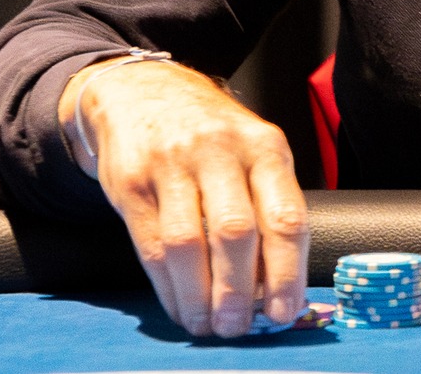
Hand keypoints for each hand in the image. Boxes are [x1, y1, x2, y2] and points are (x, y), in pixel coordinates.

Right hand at [61, 58, 308, 337]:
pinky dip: (168, 287)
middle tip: (240, 328)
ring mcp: (173, 165)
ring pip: (189, 242)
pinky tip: (180, 308)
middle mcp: (222, 152)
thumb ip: (269, 206)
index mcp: (266, 147)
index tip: (284, 312)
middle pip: (236, 231)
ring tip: (208, 326)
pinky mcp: (132, 183)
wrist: (145, 93)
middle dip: (239, 290)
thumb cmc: (214, 138)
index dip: (288, 270)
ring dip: (200, 295)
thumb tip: (279, 284)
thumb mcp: (254, 153)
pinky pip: (152, 245)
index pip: (285, 215)